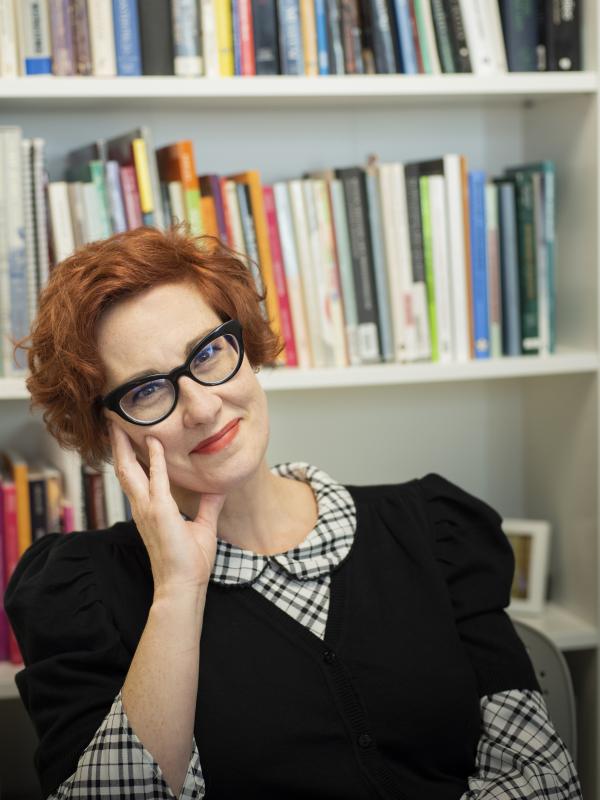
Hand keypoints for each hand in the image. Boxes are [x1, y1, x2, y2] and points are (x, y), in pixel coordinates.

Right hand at [109, 422, 224, 595]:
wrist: (183, 586)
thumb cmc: (190, 563)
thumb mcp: (202, 527)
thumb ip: (208, 505)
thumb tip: (217, 489)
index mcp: (149, 510)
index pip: (137, 475)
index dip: (132, 454)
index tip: (131, 435)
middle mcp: (142, 507)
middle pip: (124, 468)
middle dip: (118, 444)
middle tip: (114, 421)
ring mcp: (147, 509)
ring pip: (130, 470)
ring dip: (125, 446)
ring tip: (120, 424)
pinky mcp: (159, 513)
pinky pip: (157, 480)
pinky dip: (156, 460)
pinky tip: (157, 442)